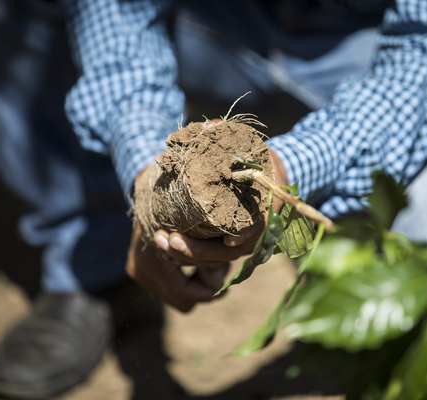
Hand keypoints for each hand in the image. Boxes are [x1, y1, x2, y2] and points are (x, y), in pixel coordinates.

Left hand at [126, 121, 288, 310]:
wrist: (267, 172)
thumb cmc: (259, 159)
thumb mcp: (251, 146)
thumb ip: (232, 137)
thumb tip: (213, 126)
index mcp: (264, 211)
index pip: (254, 231)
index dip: (239, 237)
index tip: (225, 240)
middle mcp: (252, 233)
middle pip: (227, 253)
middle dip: (197, 253)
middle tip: (169, 240)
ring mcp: (238, 241)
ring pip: (214, 260)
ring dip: (186, 257)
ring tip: (159, 241)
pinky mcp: (222, 243)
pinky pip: (206, 258)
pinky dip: (186, 257)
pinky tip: (164, 249)